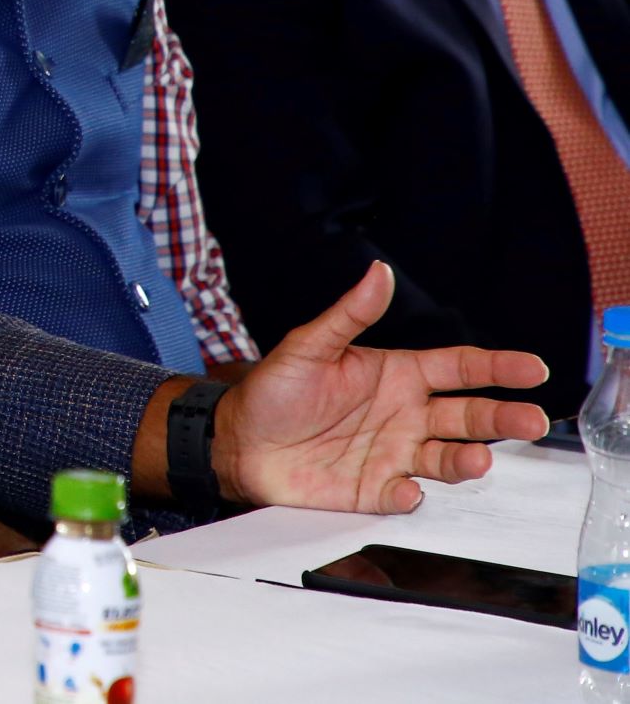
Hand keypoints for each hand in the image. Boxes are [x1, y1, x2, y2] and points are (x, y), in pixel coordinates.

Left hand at [212, 262, 551, 512]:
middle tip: (532, 421)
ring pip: (446, 459)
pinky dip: (408, 496)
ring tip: (478, 458)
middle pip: (468, 417)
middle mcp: (406, 416)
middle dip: (503, 419)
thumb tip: (378, 273)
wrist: (237, 440)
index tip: (533, 368)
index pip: (459, 369)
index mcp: (399, 376)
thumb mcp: (308, 347)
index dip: (497, 368)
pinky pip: (401, 496)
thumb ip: (349, 315)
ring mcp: (393, 454)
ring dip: (466, 461)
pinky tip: (406, 489)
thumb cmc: (274, 391)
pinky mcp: (373, 490)